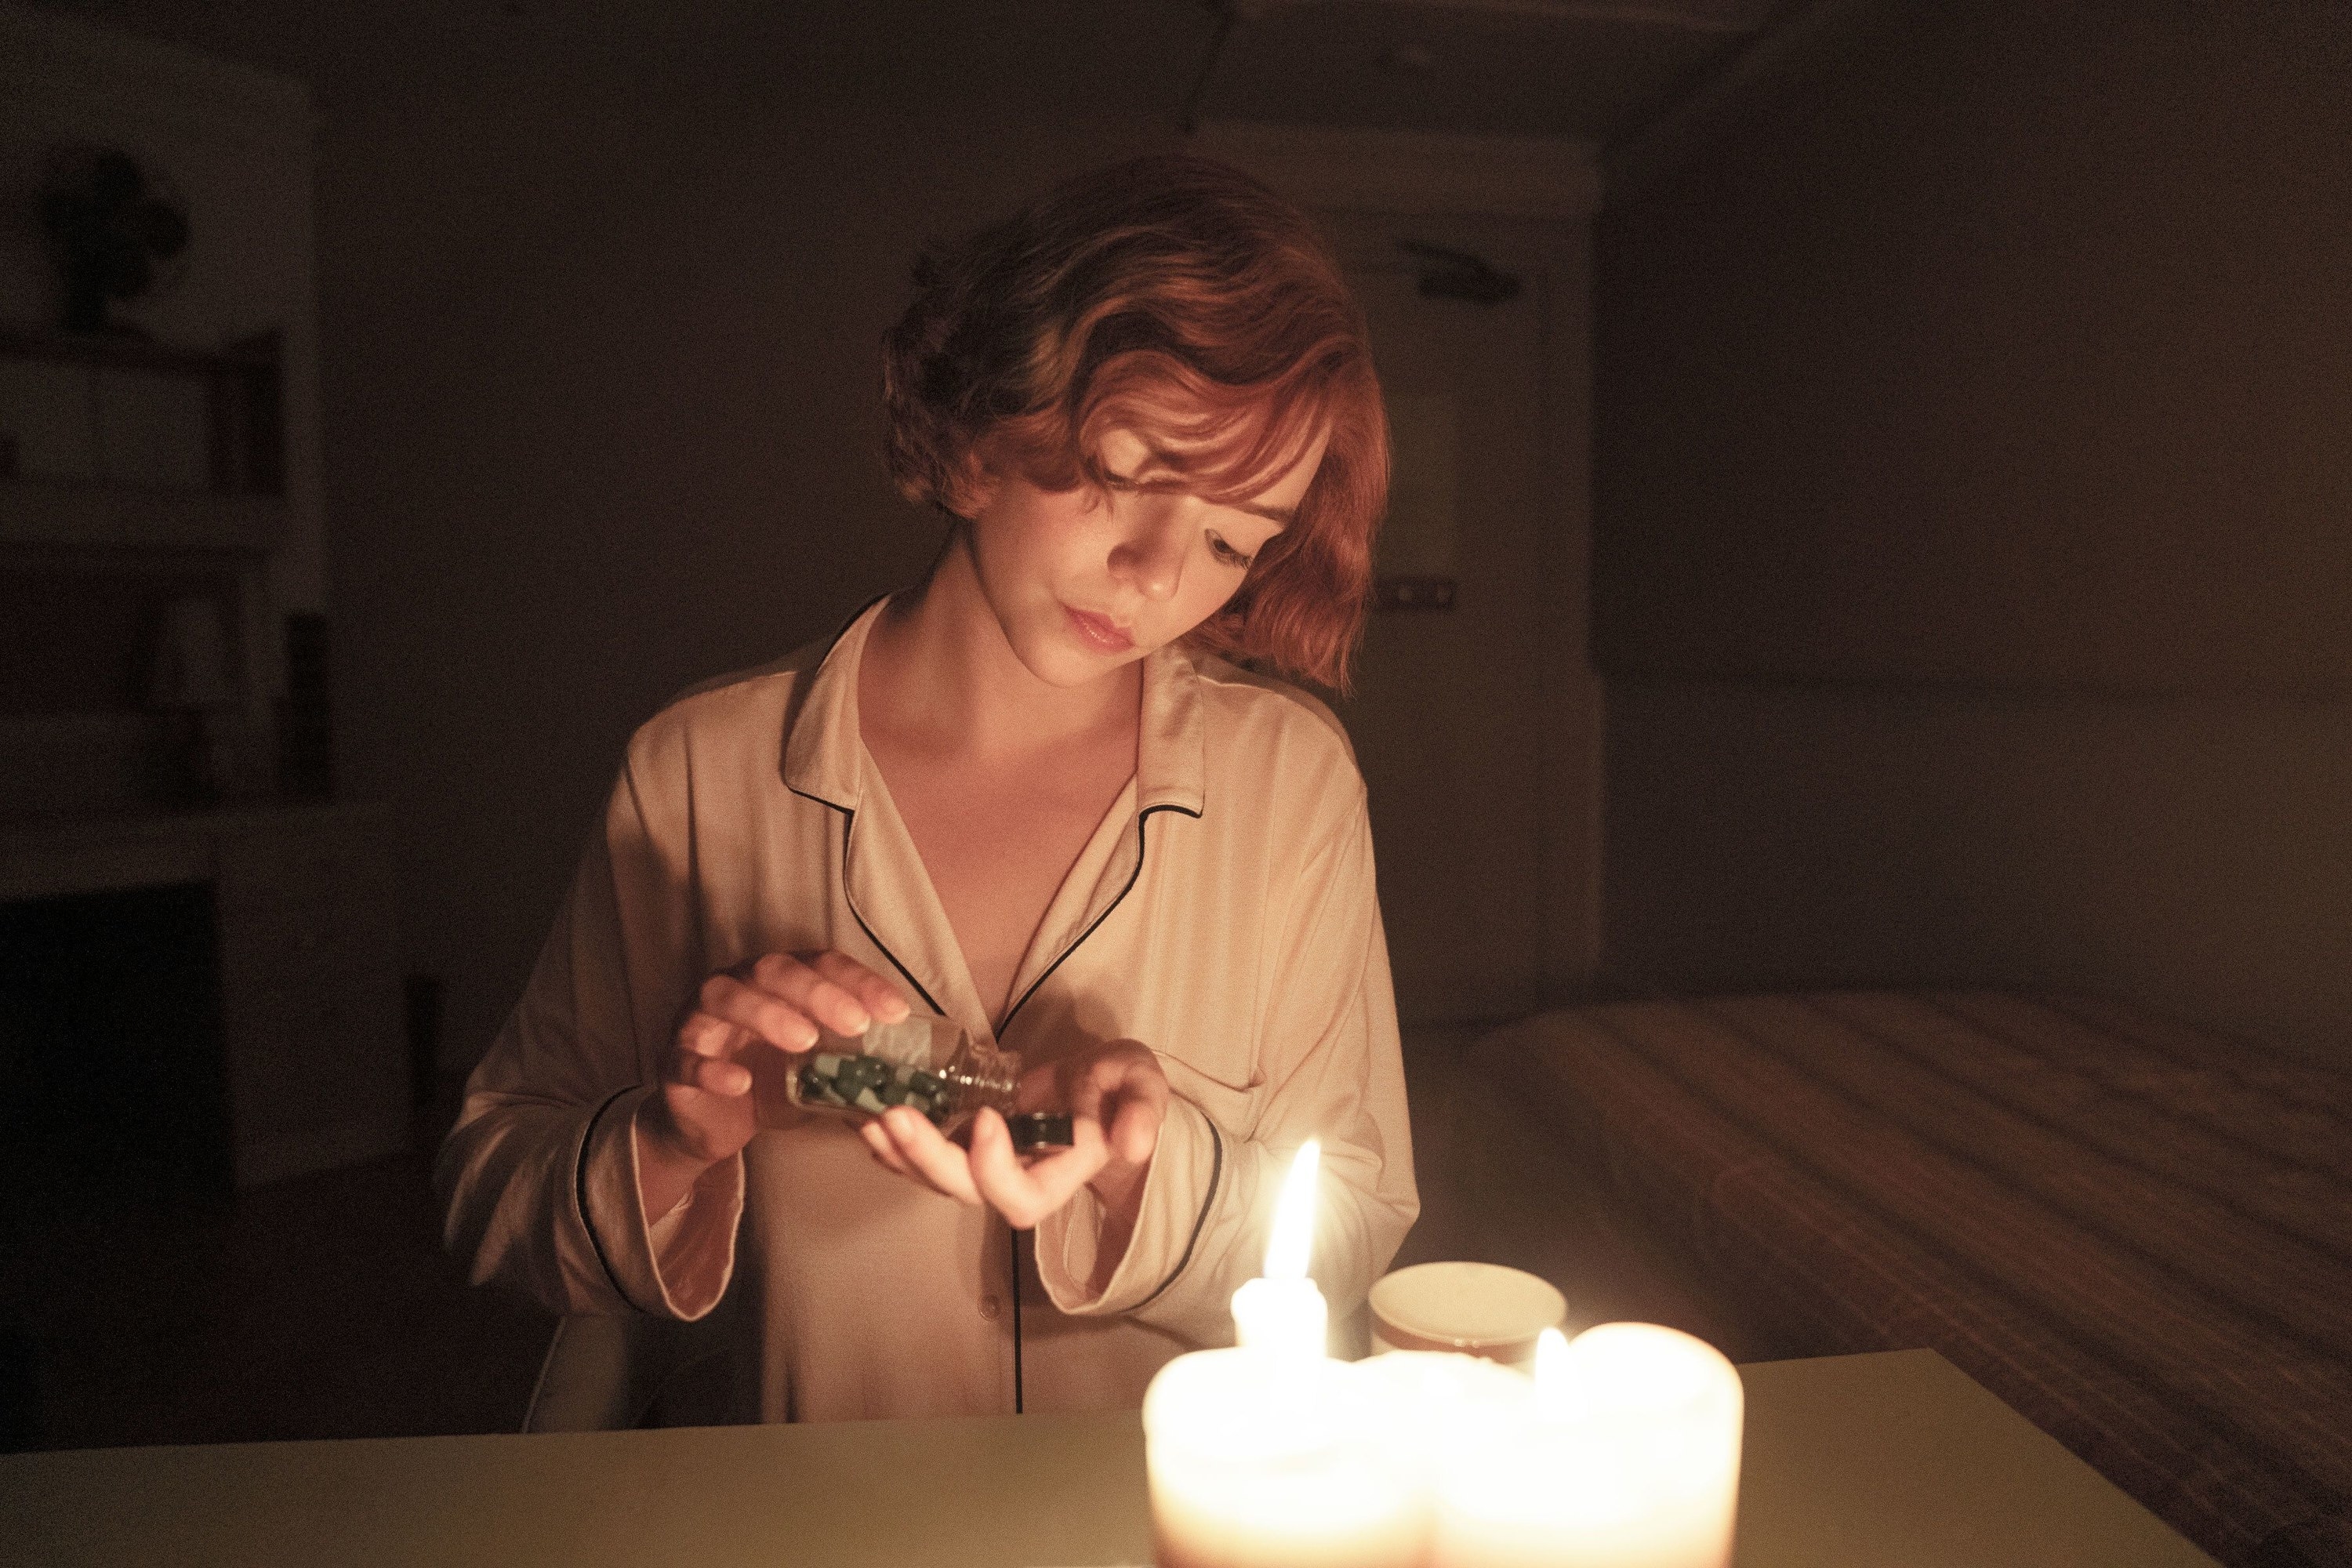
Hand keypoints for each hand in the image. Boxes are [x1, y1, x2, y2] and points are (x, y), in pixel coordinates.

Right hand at [634, 951, 908, 1217]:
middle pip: (771, 969)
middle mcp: (736, 987)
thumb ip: (852, 1066)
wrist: (708, 1125)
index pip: (821, 964)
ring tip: (804, 1041)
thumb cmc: (766, 1083)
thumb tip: (911, 1083)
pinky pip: (686, 1057)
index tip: (896, 1012)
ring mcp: (700, 1022)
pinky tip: (740, 1083)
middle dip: (816, 991)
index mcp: (776, 983)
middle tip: (854, 1023)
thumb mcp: (816, 1073)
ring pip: (723, 998)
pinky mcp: (673, 1062)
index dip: (859, 981)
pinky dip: (712, 1068)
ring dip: (767, 1015)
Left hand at [859, 1040, 1167, 1253]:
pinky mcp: (967, 1145)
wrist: (1102, 1088)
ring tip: (870, 1119)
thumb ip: (1142, 1109)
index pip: (1021, 1197)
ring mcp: (987, 1165)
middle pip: (967, 1191)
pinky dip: (896, 1145)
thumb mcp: (1141, 1083)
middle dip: (928, 1159)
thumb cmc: (1120, 1087)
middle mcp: (1020, 1180)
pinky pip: (926, 1159)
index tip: (987, 1115)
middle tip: (894, 1116)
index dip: (996, 1168)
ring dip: (901, 1154)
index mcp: (1063, 1173)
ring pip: (938, 1180)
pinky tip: (868, 1122)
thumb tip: (1134, 1143)